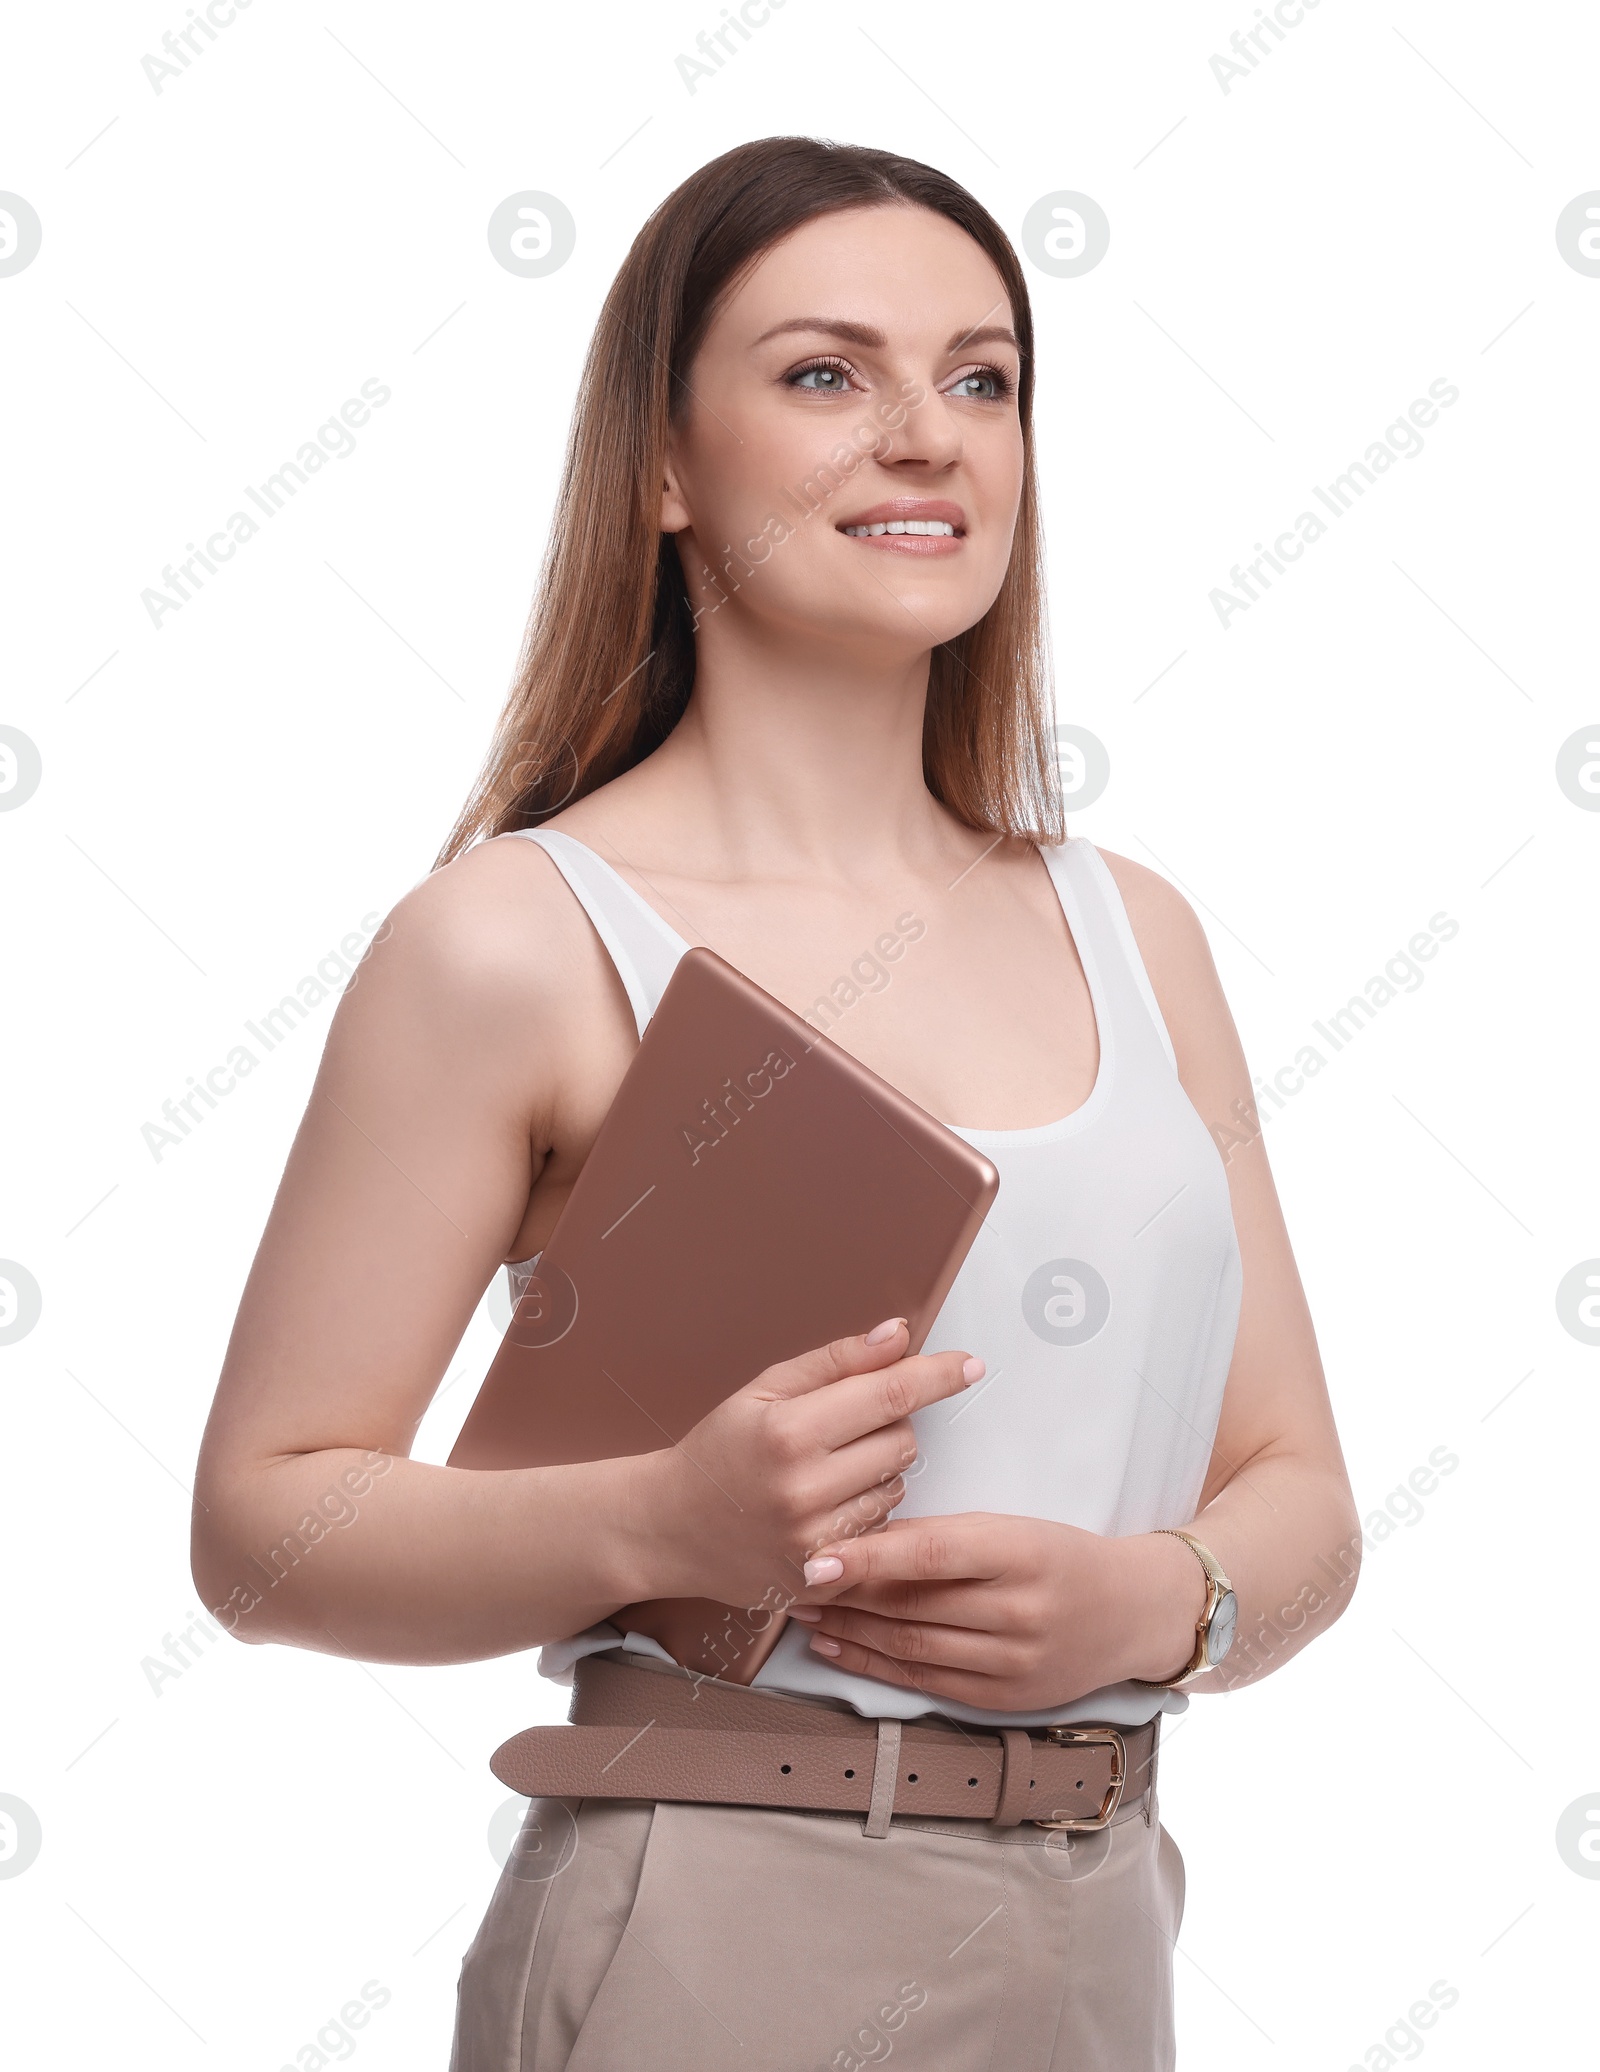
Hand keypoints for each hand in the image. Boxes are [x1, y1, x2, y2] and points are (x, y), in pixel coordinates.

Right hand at [622, 1322, 983, 1614]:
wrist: (668, 1528)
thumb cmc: (718, 1451)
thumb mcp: (764, 1391)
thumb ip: (836, 1362)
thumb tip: (898, 1335)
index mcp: (789, 1433)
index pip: (888, 1396)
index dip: (935, 1376)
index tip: (970, 1365)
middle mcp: (804, 1490)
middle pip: (902, 1443)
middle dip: (888, 1425)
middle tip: (845, 1427)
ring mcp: (815, 1541)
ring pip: (896, 1487)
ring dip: (878, 1470)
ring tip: (829, 1469)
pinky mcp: (823, 1576)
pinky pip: (880, 1530)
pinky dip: (866, 1511)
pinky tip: (826, 1505)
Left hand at [789, 1513, 1207, 1711]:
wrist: (1131, 1612)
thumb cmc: (1061, 1556)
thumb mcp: (1013, 1527)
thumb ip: (947, 1537)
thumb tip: (865, 1535)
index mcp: (1022, 1552)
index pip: (932, 1555)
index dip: (869, 1558)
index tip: (816, 1557)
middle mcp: (1018, 1611)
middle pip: (913, 1606)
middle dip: (845, 1596)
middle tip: (791, 1578)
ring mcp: (1012, 1663)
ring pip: (911, 1647)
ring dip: (848, 1631)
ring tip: (804, 1611)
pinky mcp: (1003, 1699)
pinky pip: (924, 1682)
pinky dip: (873, 1666)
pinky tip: (838, 1647)